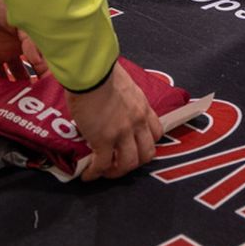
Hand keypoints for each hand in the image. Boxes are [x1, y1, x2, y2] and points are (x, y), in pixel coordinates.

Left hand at [0, 0, 45, 95]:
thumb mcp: (20, 20)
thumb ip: (31, 42)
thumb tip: (41, 64)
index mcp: (24, 41)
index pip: (38, 61)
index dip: (45, 74)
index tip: (53, 89)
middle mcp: (12, 53)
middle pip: (22, 75)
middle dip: (28, 89)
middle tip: (36, 104)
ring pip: (5, 82)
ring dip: (10, 94)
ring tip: (19, 110)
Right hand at [66, 63, 162, 181]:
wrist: (91, 71)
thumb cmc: (102, 71)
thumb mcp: (121, 83)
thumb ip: (120, 97)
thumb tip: (108, 100)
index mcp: (142, 106)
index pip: (156, 132)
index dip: (147, 143)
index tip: (137, 146)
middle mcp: (137, 121)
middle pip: (147, 153)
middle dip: (135, 162)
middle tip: (122, 163)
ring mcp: (122, 132)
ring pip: (128, 163)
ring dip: (117, 171)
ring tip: (105, 172)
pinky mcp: (104, 139)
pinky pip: (102, 164)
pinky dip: (95, 172)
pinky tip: (88, 174)